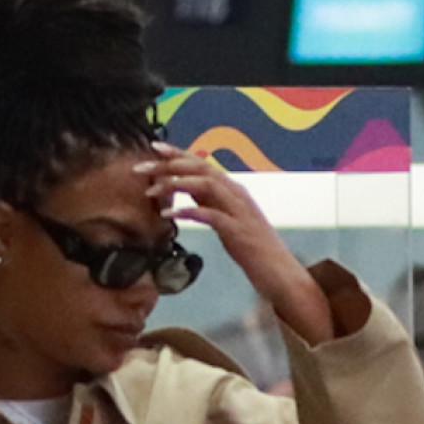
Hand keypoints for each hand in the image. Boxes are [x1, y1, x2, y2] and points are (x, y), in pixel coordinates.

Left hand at [135, 145, 335, 345]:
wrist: (281, 274)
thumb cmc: (254, 251)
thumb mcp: (228, 221)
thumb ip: (211, 205)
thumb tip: (188, 193)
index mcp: (233, 190)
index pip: (202, 164)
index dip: (178, 154)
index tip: (154, 148)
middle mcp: (237, 194)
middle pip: (200, 168)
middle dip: (169, 164)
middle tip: (142, 166)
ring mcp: (239, 211)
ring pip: (205, 184)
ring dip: (176, 184)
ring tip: (151, 191)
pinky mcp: (238, 231)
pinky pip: (210, 215)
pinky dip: (188, 212)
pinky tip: (170, 216)